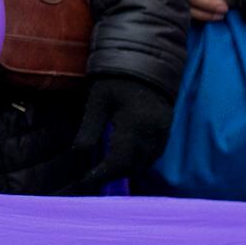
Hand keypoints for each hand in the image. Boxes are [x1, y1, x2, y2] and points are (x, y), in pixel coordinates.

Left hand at [47, 75, 172, 194]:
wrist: (145, 62)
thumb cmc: (116, 80)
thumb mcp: (97, 101)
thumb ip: (89, 128)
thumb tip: (78, 153)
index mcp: (134, 125)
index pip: (118, 161)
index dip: (101, 175)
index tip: (84, 182)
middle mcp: (153, 133)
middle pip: (133, 167)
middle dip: (113, 174)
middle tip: (93, 176)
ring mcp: (163, 132)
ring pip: (146, 163)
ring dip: (127, 169)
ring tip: (107, 169)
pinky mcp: (167, 129)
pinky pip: (155, 155)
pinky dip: (140, 161)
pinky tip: (126, 158)